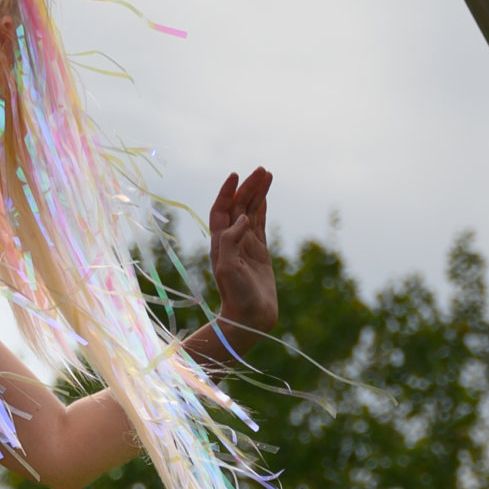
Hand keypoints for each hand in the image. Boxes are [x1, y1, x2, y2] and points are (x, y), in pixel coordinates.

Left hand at [198, 168, 275, 366]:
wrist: (249, 319)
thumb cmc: (236, 296)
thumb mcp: (228, 268)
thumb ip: (231, 240)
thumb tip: (243, 219)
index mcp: (220, 243)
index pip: (221, 210)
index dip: (227, 192)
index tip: (236, 175)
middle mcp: (231, 241)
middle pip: (238, 206)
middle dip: (248, 187)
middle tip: (262, 170)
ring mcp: (246, 246)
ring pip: (251, 212)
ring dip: (257, 193)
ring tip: (267, 175)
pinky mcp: (259, 253)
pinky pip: (261, 225)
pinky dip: (262, 209)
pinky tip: (266, 197)